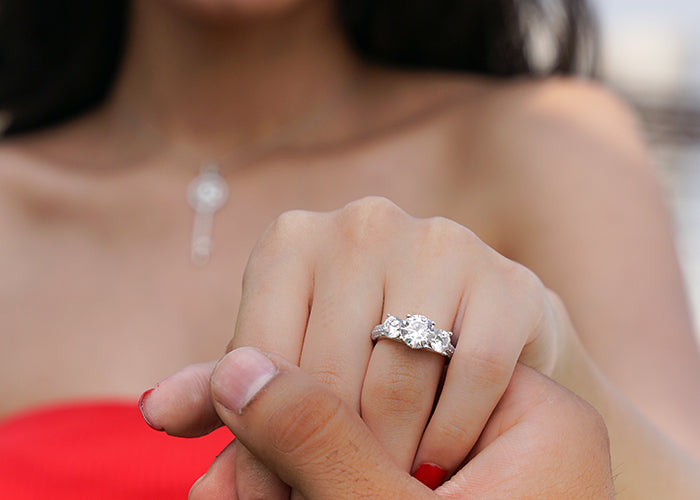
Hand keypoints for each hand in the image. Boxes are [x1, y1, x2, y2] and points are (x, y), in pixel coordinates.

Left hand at [142, 197, 574, 495]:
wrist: (465, 326)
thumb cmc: (358, 350)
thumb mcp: (286, 365)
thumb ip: (225, 390)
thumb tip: (157, 412)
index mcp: (292, 240)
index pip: (262, 357)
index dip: (263, 438)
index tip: (270, 492)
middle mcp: (361, 224)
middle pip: (329, 371)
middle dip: (327, 454)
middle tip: (326, 498)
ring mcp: (438, 241)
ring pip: (402, 376)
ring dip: (391, 452)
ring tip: (380, 483)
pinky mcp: (506, 276)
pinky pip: (476, 372)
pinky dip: (455, 430)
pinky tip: (438, 459)